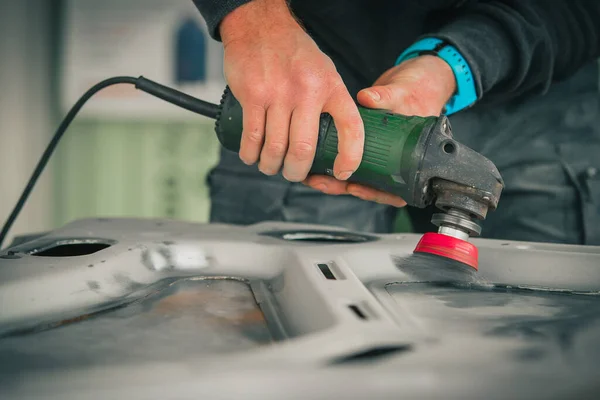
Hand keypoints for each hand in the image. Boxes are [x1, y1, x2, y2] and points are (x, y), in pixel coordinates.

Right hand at [220, 0, 363, 181]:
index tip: (343, 173)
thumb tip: (333, 140)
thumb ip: (330, 102)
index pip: (351, 127)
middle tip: (292, 173)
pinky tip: (251, 156)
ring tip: (270, 166)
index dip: (350, 157)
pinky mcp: (253, 95)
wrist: (260, 26)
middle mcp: (307, 91)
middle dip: (296, 171)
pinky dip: (250, 154)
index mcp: (331, 87)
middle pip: (303, 149)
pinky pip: (252, 136)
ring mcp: (279, 94)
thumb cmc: (294, 53)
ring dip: (271, 166)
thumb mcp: (324, 72)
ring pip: (275, 148)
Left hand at [303, 55, 456, 206]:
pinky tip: (315, 161)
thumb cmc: (419, 87)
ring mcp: (380, 152)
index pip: (395, 189)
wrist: (415, 76)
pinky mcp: (367, 142)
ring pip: (357, 176)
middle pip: (369, 184)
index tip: (354, 187)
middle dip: (344, 186)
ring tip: (313, 177)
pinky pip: (350, 158)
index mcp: (411, 157)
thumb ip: (386, 96)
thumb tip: (368, 98)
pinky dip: (333, 162)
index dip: (374, 192)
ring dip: (335, 179)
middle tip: (323, 183)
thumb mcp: (403, 92)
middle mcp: (394, 159)